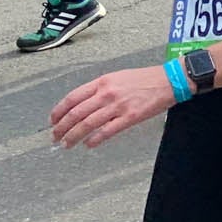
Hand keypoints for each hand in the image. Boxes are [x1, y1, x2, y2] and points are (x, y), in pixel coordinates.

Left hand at [50, 65, 176, 147]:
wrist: (169, 80)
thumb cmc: (145, 79)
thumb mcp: (117, 77)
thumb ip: (99, 89)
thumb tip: (82, 104)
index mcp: (102, 82)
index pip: (72, 98)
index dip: (59, 112)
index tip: (53, 121)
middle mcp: (107, 93)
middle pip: (76, 113)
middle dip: (61, 128)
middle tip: (55, 137)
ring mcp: (118, 106)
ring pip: (88, 124)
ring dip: (74, 136)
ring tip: (67, 144)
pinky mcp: (130, 117)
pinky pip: (107, 131)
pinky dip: (94, 139)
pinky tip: (88, 144)